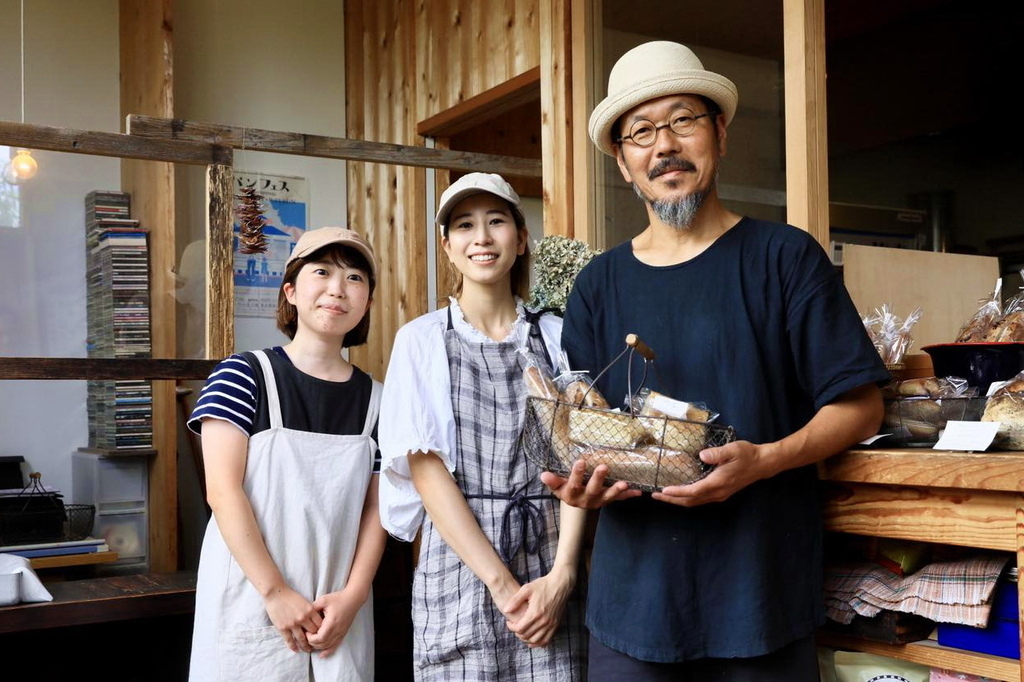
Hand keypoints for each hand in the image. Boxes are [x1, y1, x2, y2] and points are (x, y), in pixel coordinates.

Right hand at [264, 586, 322, 652]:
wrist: (276, 593)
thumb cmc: (290, 596)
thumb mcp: (305, 601)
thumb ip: (311, 611)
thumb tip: (316, 620)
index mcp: (310, 610)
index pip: (320, 624)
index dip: (322, 630)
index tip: (322, 635)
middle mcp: (302, 618)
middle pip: (313, 632)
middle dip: (316, 639)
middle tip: (317, 644)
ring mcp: (292, 624)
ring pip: (302, 639)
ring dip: (306, 646)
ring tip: (308, 650)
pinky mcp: (283, 628)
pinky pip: (289, 640)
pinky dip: (293, 646)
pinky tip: (296, 650)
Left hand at [305, 588, 364, 656]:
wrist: (353, 599)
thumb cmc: (338, 598)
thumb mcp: (323, 600)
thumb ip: (313, 607)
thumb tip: (304, 614)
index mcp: (331, 623)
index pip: (319, 638)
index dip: (310, 638)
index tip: (306, 631)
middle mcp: (337, 631)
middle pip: (322, 644)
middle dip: (312, 642)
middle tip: (307, 635)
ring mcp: (340, 633)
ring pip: (327, 646)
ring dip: (318, 646)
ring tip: (312, 641)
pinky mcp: (343, 634)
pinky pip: (335, 646)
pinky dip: (327, 652)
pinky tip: (322, 655)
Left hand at [503, 566, 575, 647]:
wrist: (560, 584)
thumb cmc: (542, 585)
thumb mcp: (526, 589)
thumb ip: (515, 600)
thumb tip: (505, 610)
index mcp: (534, 613)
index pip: (519, 628)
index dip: (511, 627)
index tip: (509, 622)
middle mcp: (543, 621)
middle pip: (526, 636)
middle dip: (517, 633)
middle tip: (515, 626)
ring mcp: (551, 624)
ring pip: (536, 640)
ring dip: (527, 639)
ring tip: (522, 632)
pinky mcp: (556, 625)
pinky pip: (546, 640)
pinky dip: (538, 642)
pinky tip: (532, 638)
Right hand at [540, 459, 640, 508]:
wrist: (576, 504)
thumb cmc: (566, 489)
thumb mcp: (557, 486)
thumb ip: (552, 481)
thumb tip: (543, 474)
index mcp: (572, 494)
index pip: (573, 484)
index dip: (577, 474)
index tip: (580, 461)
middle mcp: (586, 499)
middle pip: (592, 489)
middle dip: (598, 478)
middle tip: (604, 467)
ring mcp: (598, 501)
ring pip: (607, 496)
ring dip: (616, 490)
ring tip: (624, 483)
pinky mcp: (607, 501)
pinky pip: (619, 499)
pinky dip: (628, 495)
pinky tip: (638, 491)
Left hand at [651, 440, 766, 506]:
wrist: (762, 464)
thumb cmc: (746, 454)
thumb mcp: (732, 450)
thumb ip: (717, 453)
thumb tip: (702, 455)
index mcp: (718, 482)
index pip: (694, 491)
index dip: (677, 492)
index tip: (663, 491)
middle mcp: (718, 492)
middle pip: (691, 501)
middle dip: (672, 500)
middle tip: (655, 495)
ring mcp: (720, 495)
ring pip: (695, 502)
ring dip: (678, 500)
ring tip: (663, 496)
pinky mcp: (721, 493)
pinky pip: (700, 499)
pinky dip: (688, 498)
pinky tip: (680, 493)